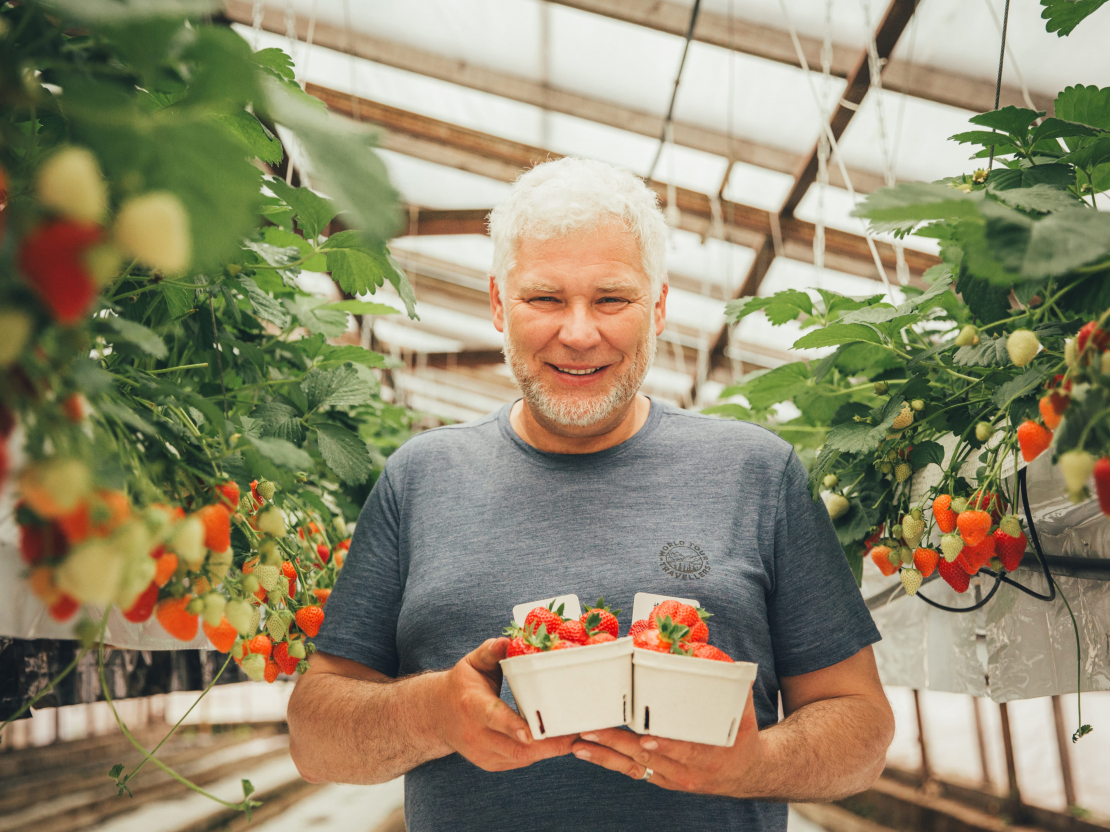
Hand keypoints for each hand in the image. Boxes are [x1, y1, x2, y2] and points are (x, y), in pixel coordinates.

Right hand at [434, 637, 577, 771]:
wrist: (437, 715)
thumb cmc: (463, 684)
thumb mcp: (473, 662)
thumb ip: (491, 651)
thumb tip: (507, 641)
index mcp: (472, 704)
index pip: (493, 717)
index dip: (512, 725)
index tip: (532, 731)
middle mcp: (475, 734)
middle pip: (514, 747)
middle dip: (546, 744)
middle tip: (575, 734)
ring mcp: (482, 753)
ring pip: (520, 758)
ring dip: (548, 751)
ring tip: (574, 738)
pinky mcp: (490, 763)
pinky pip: (519, 762)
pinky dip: (540, 754)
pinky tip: (558, 743)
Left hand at [569, 683, 762, 796]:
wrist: (745, 772)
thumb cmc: (740, 736)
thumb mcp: (741, 711)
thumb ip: (730, 684)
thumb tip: (713, 652)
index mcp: (710, 754)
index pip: (686, 751)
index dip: (667, 746)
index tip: (647, 740)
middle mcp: (687, 771)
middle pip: (649, 759)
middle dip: (619, 745)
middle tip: (593, 731)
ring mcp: (670, 778)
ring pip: (634, 767)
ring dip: (606, 754)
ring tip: (580, 741)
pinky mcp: (659, 779)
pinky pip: (630, 771)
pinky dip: (607, 761)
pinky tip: (586, 751)